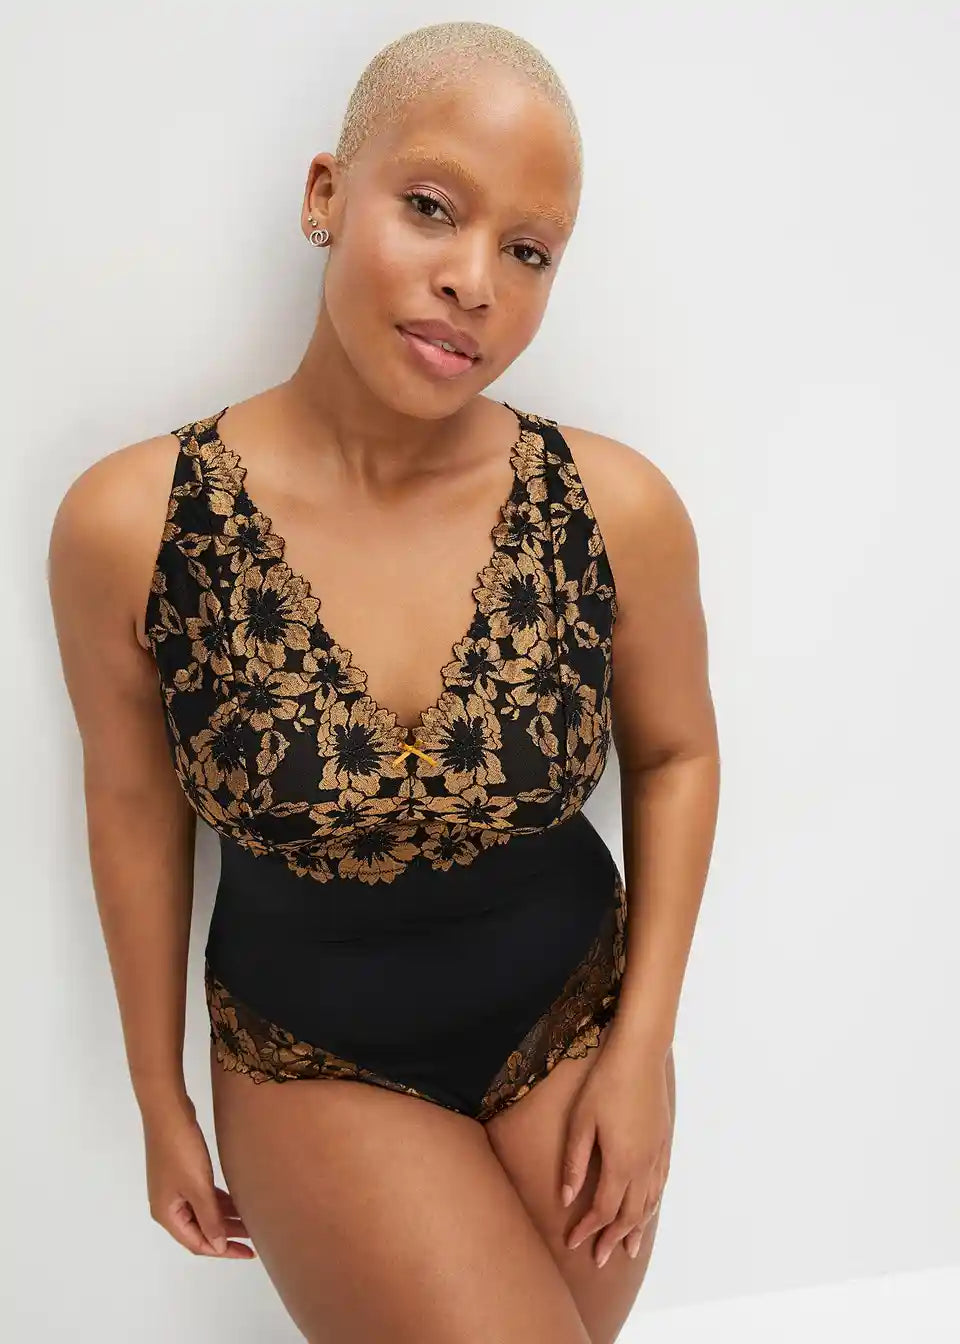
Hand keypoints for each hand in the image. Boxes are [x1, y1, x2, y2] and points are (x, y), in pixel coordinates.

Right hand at [142, 1097, 256, 1258]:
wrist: (168, 1111)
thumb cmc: (180, 1150)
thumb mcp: (197, 1187)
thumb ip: (209, 1218)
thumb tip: (218, 1247)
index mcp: (167, 1214)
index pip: (197, 1243)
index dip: (223, 1251)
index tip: (248, 1253)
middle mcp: (168, 1205)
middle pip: (201, 1229)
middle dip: (227, 1235)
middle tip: (256, 1237)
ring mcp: (175, 1188)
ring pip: (203, 1211)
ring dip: (225, 1217)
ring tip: (252, 1220)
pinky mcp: (183, 1172)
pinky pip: (203, 1196)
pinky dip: (219, 1201)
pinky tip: (238, 1201)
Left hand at [560, 1034, 671, 1267]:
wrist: (640, 1057)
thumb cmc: (604, 1085)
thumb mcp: (580, 1122)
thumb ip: (574, 1163)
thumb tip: (566, 1199)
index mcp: (620, 1164)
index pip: (603, 1210)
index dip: (588, 1230)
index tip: (572, 1243)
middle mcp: (643, 1167)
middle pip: (629, 1215)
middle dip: (613, 1239)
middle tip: (600, 1260)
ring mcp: (657, 1155)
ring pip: (649, 1204)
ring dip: (637, 1228)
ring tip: (629, 1250)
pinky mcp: (664, 1143)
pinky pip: (661, 1185)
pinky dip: (653, 1205)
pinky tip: (649, 1209)